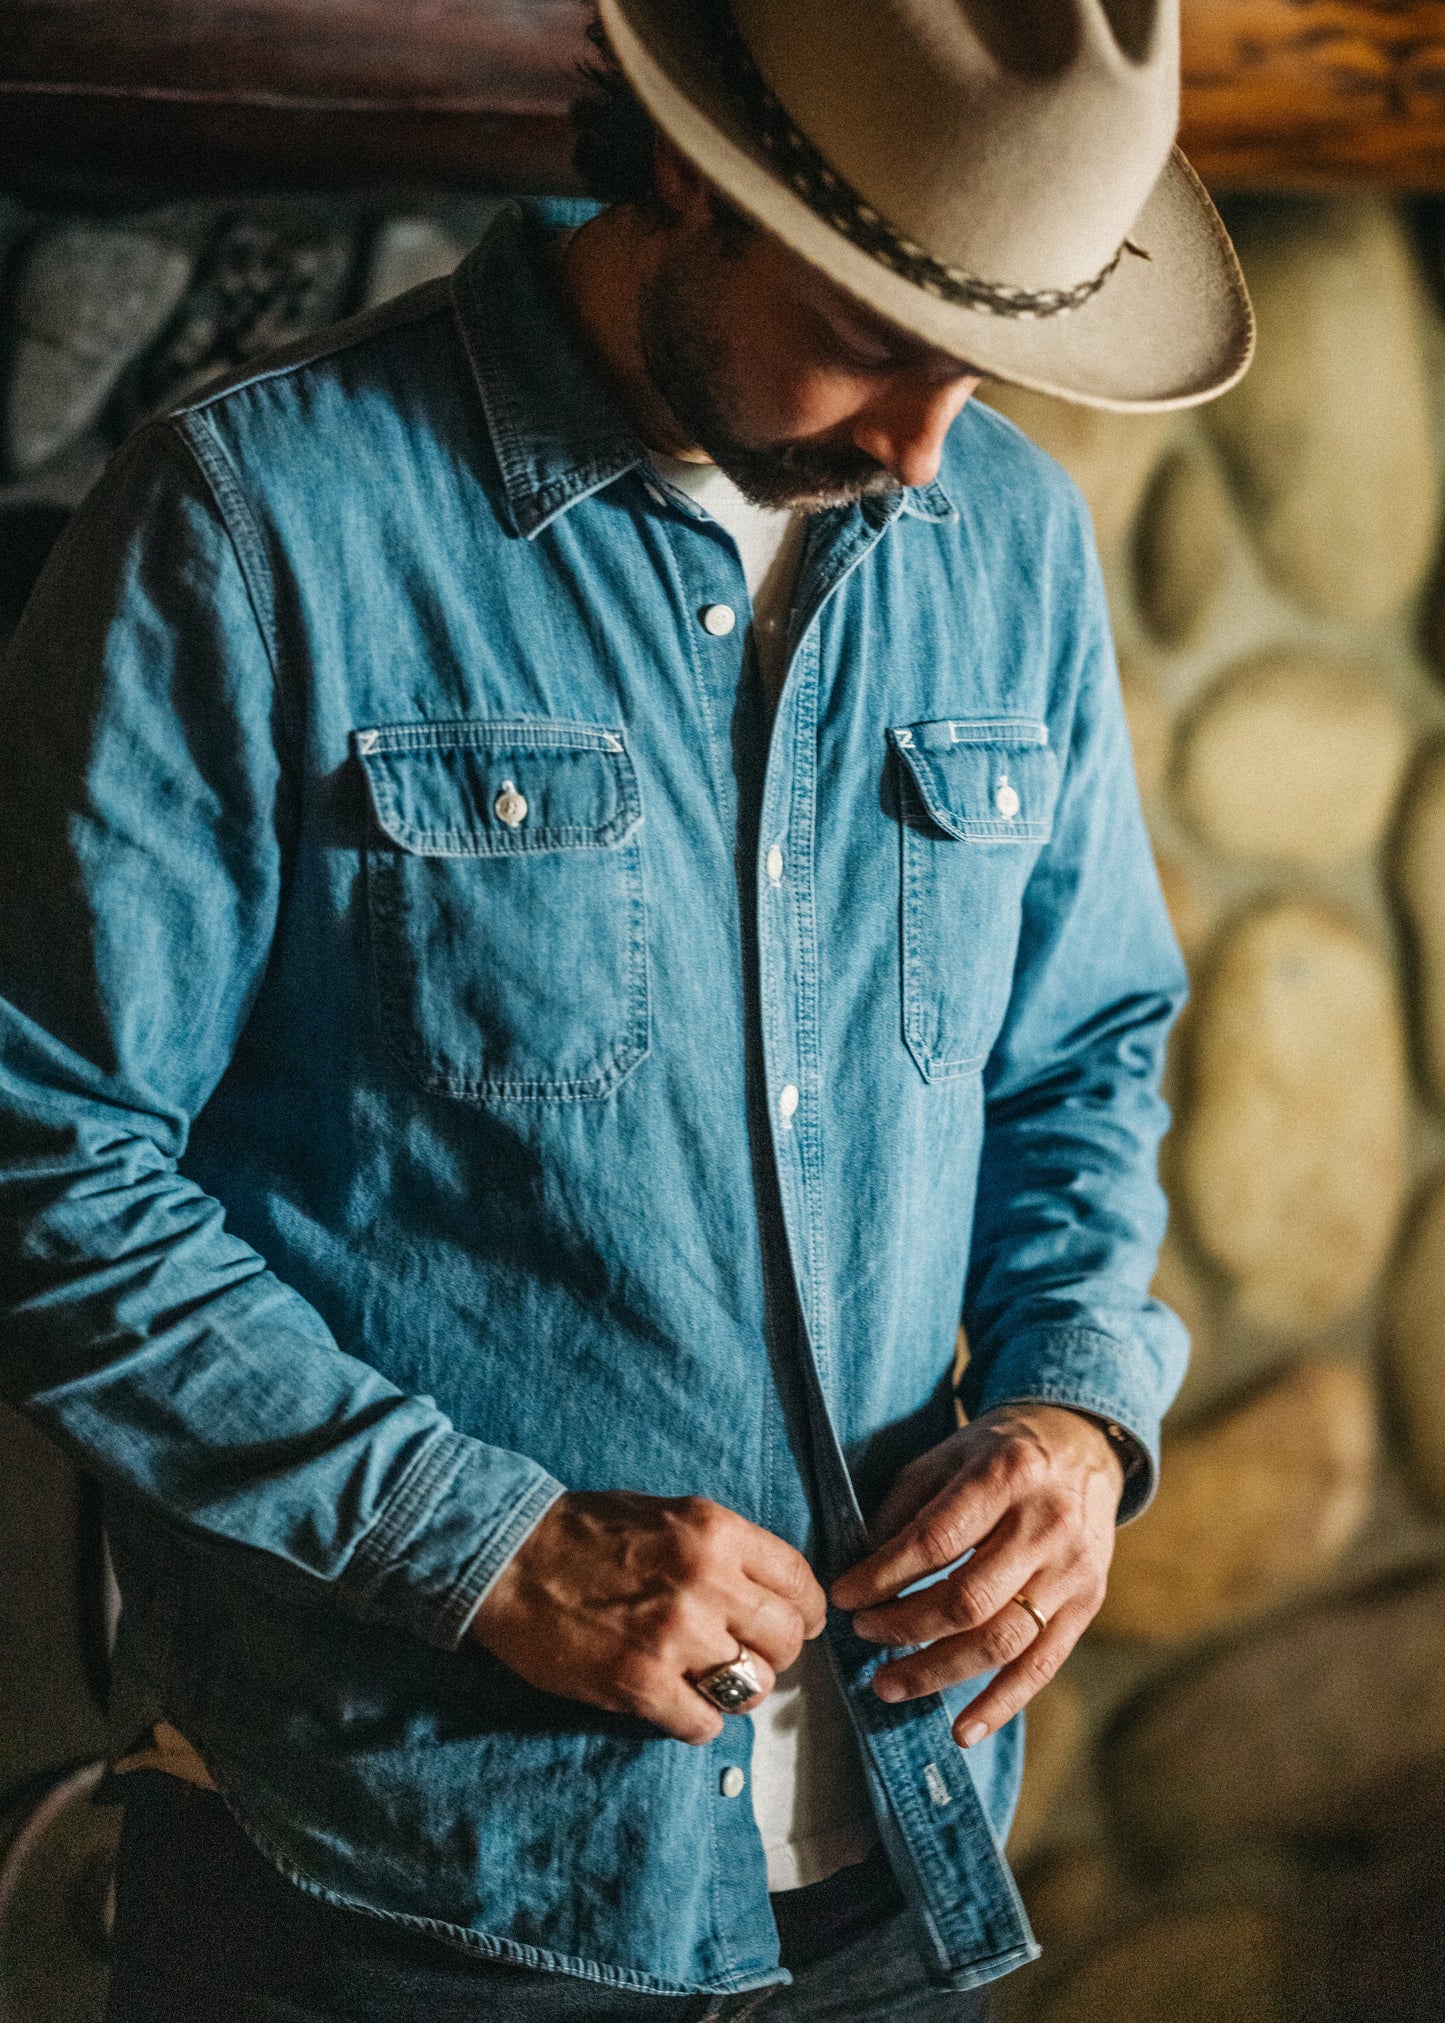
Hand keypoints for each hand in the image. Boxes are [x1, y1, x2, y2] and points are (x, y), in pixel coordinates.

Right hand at [467, 1490, 827, 1744]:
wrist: (510, 1558)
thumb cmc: (588, 1532)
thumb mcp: (671, 1514)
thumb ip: (725, 1551)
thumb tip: (774, 1594)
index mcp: (716, 1532)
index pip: (800, 1582)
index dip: (805, 1611)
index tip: (798, 1625)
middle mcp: (705, 1582)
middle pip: (787, 1640)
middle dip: (775, 1654)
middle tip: (746, 1656)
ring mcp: (674, 1637)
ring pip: (753, 1688)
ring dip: (736, 1691)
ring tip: (707, 1680)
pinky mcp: (640, 1684)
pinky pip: (706, 1725)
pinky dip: (697, 1721)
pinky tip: (676, 1701)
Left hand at [831, 1404, 1122, 1748]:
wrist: (1085, 1444)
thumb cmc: (1000, 1451)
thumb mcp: (949, 1453)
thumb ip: (906, 1506)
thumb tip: (862, 1569)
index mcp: (1006, 1476)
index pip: (935, 1542)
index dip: (883, 1576)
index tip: (844, 1596)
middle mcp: (1046, 1526)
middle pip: (968, 1600)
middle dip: (905, 1628)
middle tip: (862, 1635)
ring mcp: (1073, 1571)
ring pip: (1002, 1642)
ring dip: (938, 1673)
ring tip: (887, 1685)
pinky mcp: (1088, 1605)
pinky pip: (1042, 1666)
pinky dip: (1000, 1705)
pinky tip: (961, 1731)